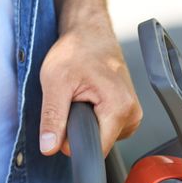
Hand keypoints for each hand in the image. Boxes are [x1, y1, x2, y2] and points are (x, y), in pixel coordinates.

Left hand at [38, 15, 141, 156]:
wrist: (89, 32)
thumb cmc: (76, 50)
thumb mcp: (55, 83)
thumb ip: (52, 117)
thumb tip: (49, 146)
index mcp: (119, 108)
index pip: (95, 149)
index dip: (72, 142)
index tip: (65, 121)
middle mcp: (132, 112)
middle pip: (98, 143)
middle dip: (79, 128)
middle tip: (73, 100)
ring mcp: (132, 113)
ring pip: (101, 137)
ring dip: (85, 122)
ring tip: (81, 96)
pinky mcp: (127, 111)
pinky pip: (105, 128)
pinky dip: (92, 117)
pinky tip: (89, 98)